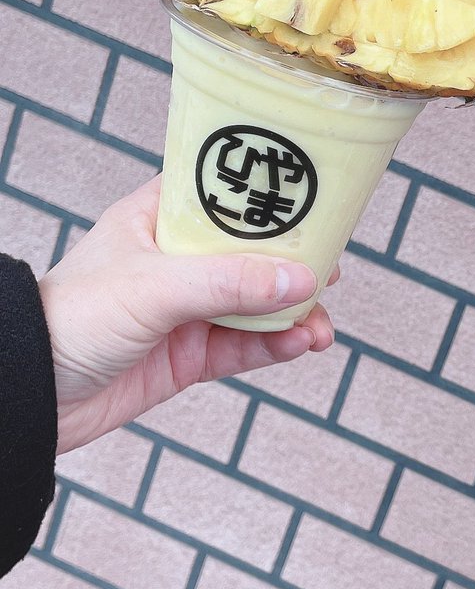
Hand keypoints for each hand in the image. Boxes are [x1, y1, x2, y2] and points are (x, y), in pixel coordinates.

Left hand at [39, 176, 335, 454]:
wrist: (28, 396)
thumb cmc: (68, 319)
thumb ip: (228, 283)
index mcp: (157, 220)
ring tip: (320, 326)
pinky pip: (249, 346)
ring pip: (259, 304)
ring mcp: (187, 310)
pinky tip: (301, 343)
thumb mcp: (153, 288)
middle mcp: (177, 261)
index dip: (266, 194)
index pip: (221, 193)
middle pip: (252, 252)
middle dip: (295, 263)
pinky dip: (279, 345)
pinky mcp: (192, 355)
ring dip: (295, 313)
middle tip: (331, 267)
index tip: (314, 198)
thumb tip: (302, 279)